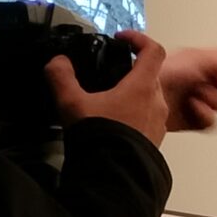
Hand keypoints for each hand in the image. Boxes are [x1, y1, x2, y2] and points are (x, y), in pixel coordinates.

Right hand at [44, 30, 167, 147]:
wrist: (114, 177)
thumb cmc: (100, 139)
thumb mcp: (72, 103)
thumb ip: (61, 77)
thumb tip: (57, 63)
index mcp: (142, 87)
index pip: (153, 50)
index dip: (138, 38)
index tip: (123, 39)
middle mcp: (156, 102)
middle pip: (151, 75)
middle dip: (132, 71)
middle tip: (111, 74)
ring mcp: (159, 123)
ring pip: (150, 99)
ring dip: (133, 95)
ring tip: (109, 102)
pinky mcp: (155, 140)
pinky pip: (148, 120)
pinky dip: (135, 115)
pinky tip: (114, 124)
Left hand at [158, 45, 216, 130]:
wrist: (142, 100)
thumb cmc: (162, 73)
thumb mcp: (196, 59)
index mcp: (209, 59)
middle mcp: (208, 78)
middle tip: (213, 83)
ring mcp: (203, 98)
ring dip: (214, 102)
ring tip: (197, 97)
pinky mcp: (197, 119)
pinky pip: (214, 123)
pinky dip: (205, 117)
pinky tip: (193, 109)